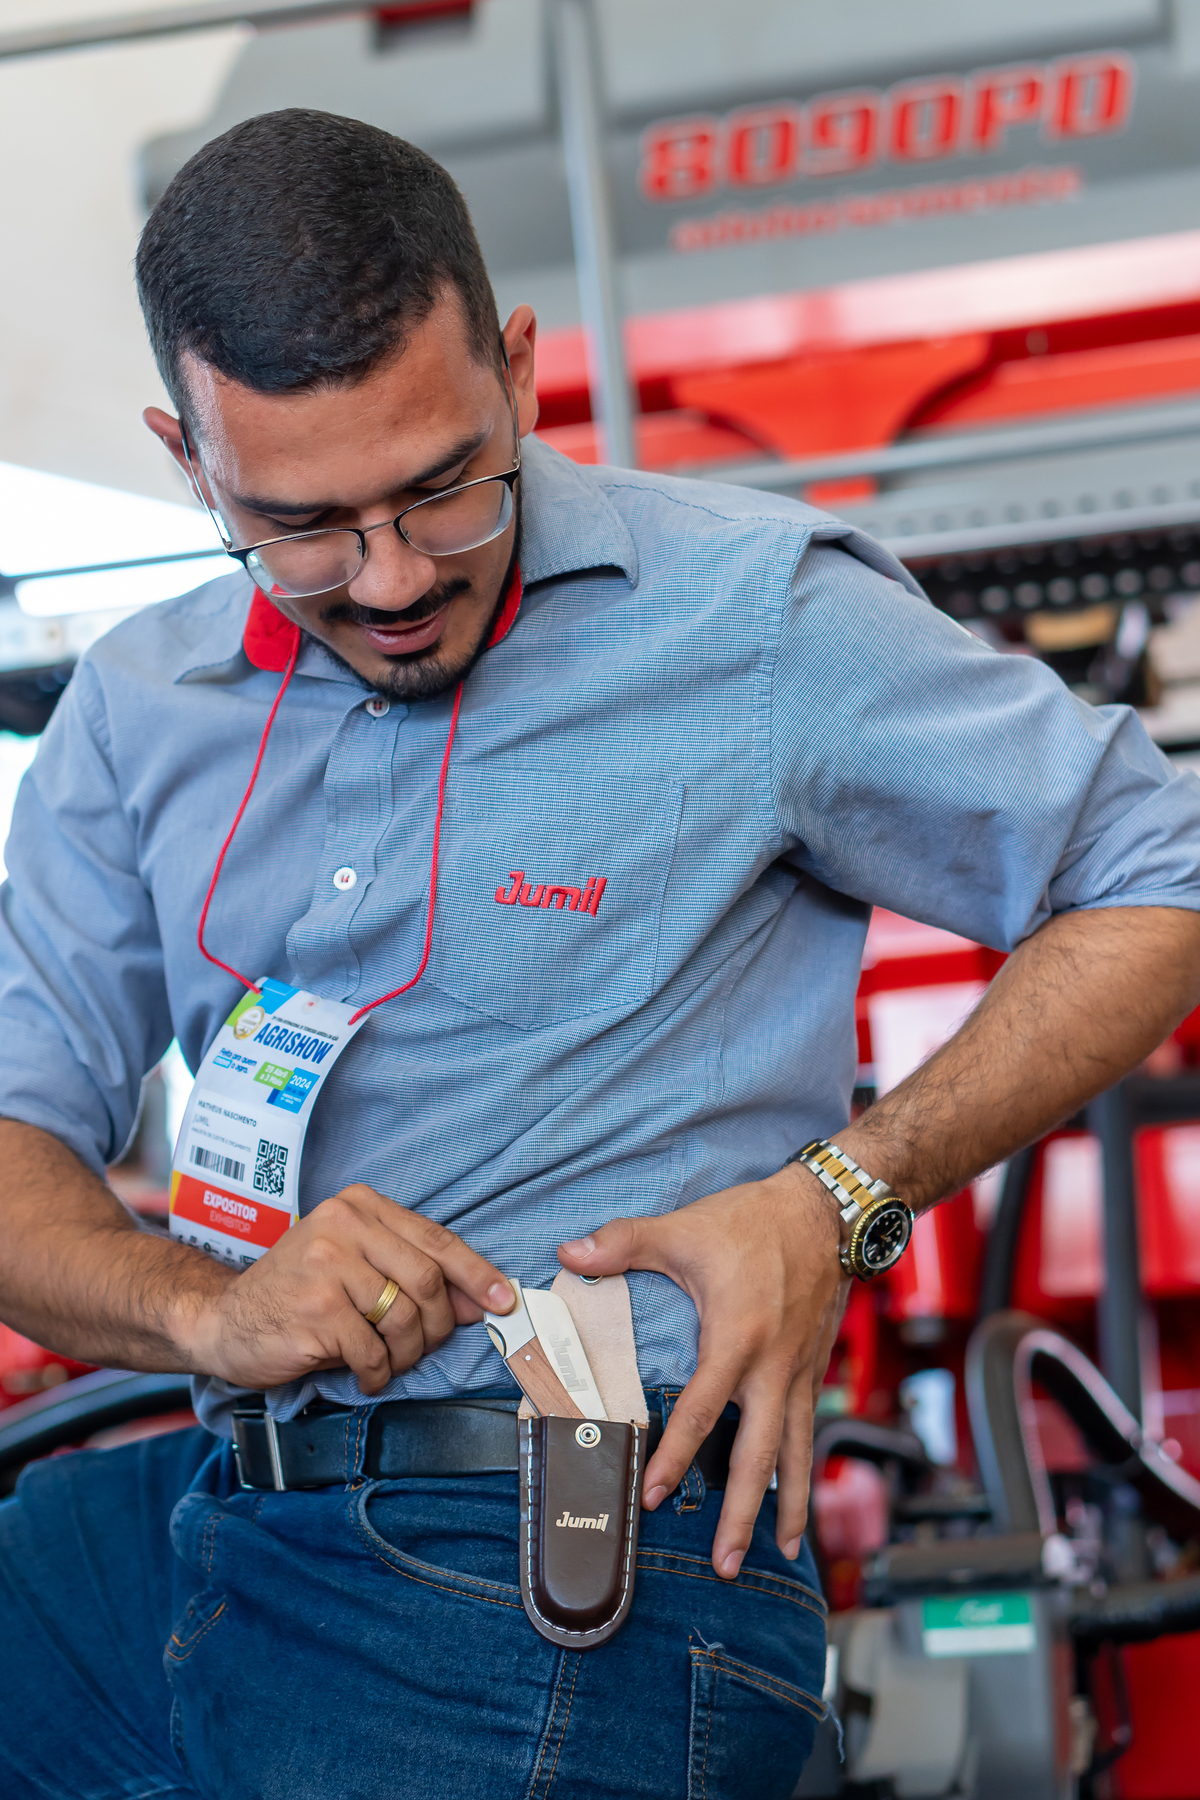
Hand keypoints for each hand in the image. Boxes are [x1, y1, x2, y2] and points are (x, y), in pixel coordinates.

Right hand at [182, 1183, 513, 1393]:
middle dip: (438, 1324)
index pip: (435, 1239)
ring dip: (408, 1354)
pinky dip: (379, 1373)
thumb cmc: (301, 1293)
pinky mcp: (315, 1311)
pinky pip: (374, 1352)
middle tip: (425, 1346)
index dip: (475, 1273)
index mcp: (357, 1206)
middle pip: (427, 1280)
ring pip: (405, 1319)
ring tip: (390, 1361)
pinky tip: (365, 1374)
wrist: (224, 1321)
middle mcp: (341, 1226)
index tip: (502, 1300)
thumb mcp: (355, 1266)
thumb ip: (412, 1273)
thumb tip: (479, 1299)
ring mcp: (326, 1266)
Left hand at [557, 1166, 847, 1578]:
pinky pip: (808, 1432)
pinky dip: (803, 1472)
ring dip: (786, 1507)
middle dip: (743, 1514)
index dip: (674, 1455)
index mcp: (736, 1338)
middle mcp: (773, 1368)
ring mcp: (799, 1373)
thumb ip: (623, 1243)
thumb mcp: (683, 1228)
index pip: (700, 1410)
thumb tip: (568, 1254)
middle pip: (759, 1456)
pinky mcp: (813, 1371)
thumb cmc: (752, 1222)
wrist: (827, 1212)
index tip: (650, 1493)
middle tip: (726, 1565)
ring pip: (794, 1454)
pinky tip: (796, 1500)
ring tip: (779, 1553)